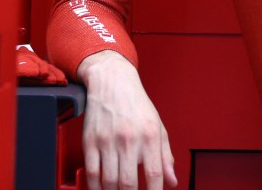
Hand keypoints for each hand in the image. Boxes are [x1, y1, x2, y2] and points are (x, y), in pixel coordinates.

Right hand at [77, 50, 177, 189]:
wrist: (113, 81)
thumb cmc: (136, 104)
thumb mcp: (158, 126)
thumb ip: (165, 156)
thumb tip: (171, 181)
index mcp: (149, 136)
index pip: (154, 174)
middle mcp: (129, 139)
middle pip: (128, 183)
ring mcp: (108, 141)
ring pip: (109, 181)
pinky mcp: (90, 141)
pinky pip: (91, 172)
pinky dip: (95, 187)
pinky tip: (101, 189)